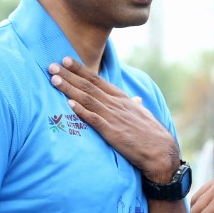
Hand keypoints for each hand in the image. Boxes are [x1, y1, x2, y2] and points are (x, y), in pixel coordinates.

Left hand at [48, 57, 179, 181]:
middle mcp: (116, 104)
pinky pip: (94, 119)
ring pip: (87, 99)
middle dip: (69, 75)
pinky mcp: (112, 132)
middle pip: (88, 86)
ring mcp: (114, 117)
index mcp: (122, 99)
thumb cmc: (152, 135)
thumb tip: (135, 100)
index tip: (66, 60)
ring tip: (54, 80)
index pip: (98, 80)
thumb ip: (135, 107)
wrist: (162, 152)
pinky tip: (69, 103)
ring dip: (69, 88)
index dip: (81, 70)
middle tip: (52, 65)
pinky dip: (81, 110)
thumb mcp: (143, 116)